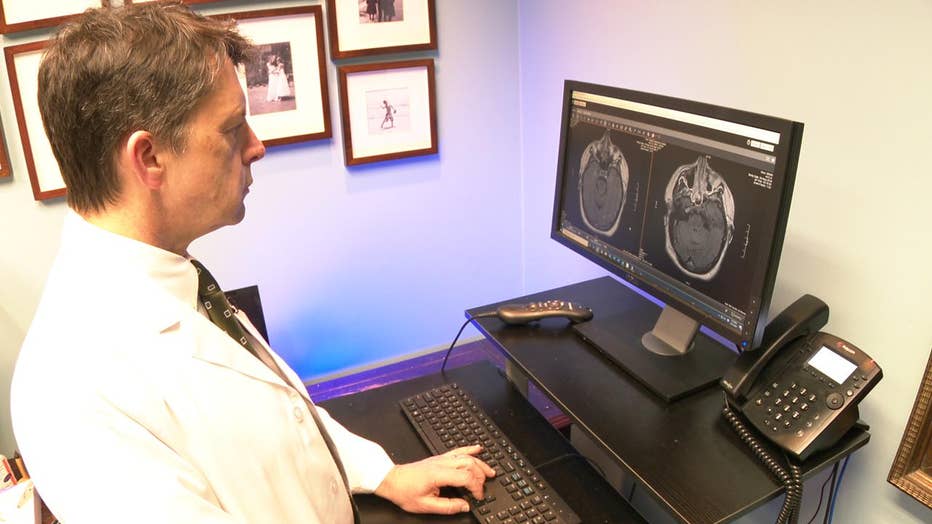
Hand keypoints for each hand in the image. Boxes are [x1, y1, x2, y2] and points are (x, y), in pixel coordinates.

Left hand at [374, 444, 495, 513]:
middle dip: (480, 476)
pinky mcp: (438, 458)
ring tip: (490, 471)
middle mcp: (441, 464)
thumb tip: (464, 506)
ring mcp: (440, 459)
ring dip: (480, 463)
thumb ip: (447, 506)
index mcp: (438, 475)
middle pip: (469, 464)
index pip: (465, 477)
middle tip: (485, 487)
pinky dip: (469, 449)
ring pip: (465, 456)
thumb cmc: (404, 492)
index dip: (476, 487)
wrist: (391, 480)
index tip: (478, 496)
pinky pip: (457, 450)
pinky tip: (478, 448)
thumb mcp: (425, 505)